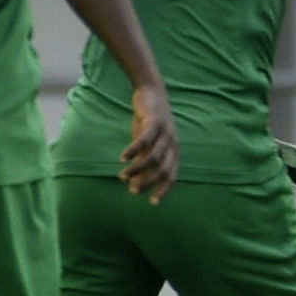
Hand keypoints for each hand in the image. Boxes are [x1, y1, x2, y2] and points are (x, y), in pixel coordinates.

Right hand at [121, 83, 179, 203]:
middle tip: (132, 190)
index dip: (163, 190)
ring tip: (122, 176)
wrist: (151, 92)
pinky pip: (144, 140)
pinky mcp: (154, 122)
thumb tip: (135, 184)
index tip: (152, 203)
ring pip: (153, 157)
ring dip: (137, 169)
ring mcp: (165, 133)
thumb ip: (144, 162)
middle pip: (163, 170)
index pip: (172, 176)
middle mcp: (172, 144)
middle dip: (147, 182)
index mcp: (174, 151)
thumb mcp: (148, 145)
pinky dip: (132, 151)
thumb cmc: (149, 123)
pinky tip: (122, 159)